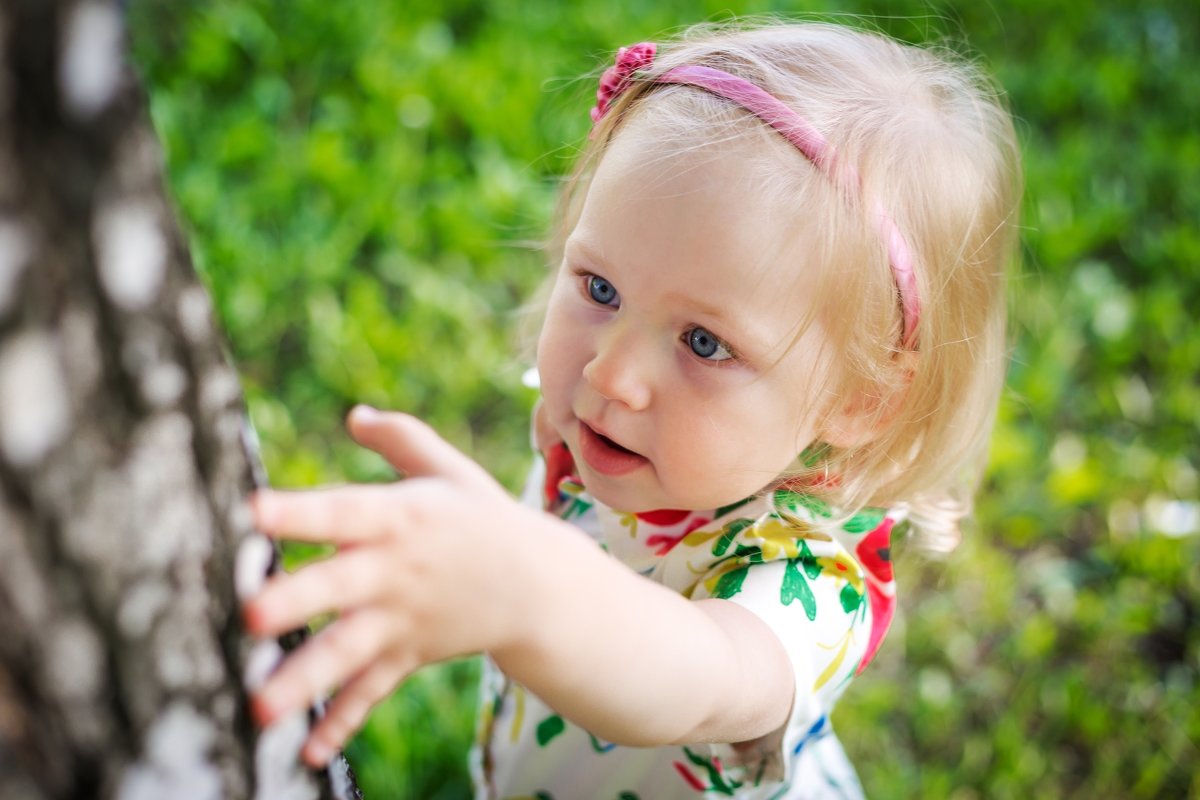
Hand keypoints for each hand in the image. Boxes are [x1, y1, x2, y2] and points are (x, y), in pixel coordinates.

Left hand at [242, 406, 532, 766]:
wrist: (541, 586)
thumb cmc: (484, 518)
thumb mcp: (450, 470)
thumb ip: (401, 438)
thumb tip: (354, 414)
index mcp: (398, 518)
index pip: (343, 510)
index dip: (299, 510)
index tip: (252, 511)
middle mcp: (394, 570)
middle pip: (338, 586)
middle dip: (294, 602)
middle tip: (248, 616)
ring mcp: (402, 619)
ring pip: (347, 651)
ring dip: (305, 679)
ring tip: (259, 707)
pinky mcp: (409, 654)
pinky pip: (373, 690)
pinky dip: (343, 721)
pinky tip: (309, 753)